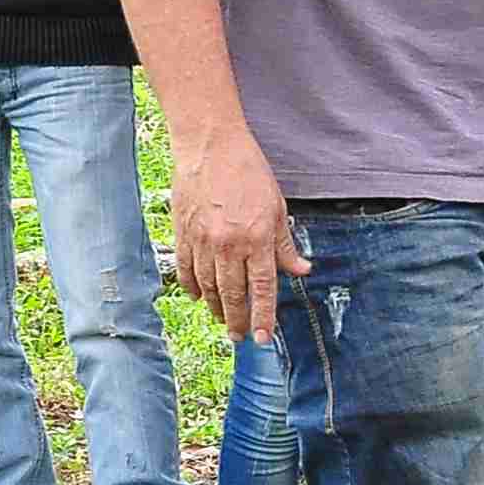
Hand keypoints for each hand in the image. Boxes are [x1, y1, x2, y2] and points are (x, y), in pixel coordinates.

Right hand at [170, 125, 307, 343]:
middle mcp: (228, 245)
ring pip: (208, 286)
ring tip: (223, 321)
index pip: (262, 289)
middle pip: (233, 294)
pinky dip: (192, 287)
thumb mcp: (276, 207)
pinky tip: (198, 297)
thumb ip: (285, 245)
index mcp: (257, 239)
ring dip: (216, 308)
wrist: (209, 146)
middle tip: (240, 337)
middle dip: (237, 320)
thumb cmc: (248, 172)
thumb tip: (301, 271)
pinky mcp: (182, 233)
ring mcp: (202, 241)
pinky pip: (185, 269)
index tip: (263, 338)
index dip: (264, 316)